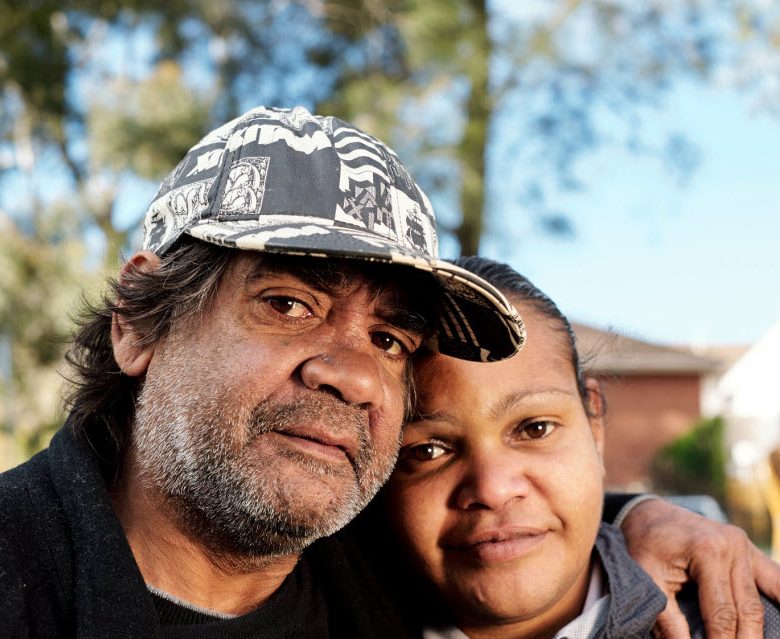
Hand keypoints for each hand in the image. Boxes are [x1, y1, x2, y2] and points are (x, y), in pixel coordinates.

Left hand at [620, 497, 779, 638]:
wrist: (648, 514)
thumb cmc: (645, 544)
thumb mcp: (646, 578)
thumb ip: (668, 619)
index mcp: (707, 552)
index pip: (722, 614)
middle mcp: (733, 547)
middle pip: (749, 611)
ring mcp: (746, 547)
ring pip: (768, 598)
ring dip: (763, 629)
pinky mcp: (751, 551)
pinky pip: (775, 580)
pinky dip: (779, 600)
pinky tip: (779, 623)